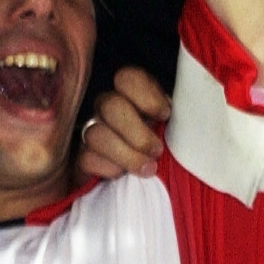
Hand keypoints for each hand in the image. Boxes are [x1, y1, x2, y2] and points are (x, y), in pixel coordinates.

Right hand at [75, 66, 170, 182]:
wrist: (146, 186)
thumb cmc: (165, 151)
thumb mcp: (174, 130)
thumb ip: (176, 121)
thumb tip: (179, 118)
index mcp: (133, 96)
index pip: (128, 78)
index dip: (145, 94)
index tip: (165, 115)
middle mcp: (109, 109)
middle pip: (111, 105)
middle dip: (137, 132)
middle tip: (157, 150)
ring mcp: (92, 132)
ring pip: (96, 133)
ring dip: (126, 154)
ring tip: (149, 169)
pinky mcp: (83, 159)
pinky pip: (87, 158)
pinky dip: (108, 169)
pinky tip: (123, 176)